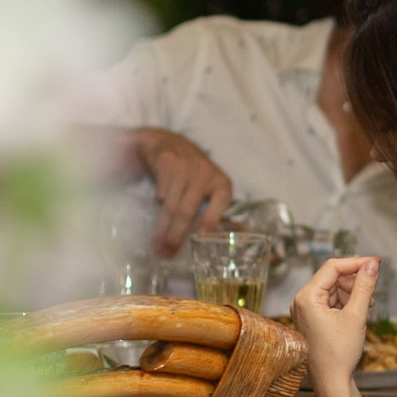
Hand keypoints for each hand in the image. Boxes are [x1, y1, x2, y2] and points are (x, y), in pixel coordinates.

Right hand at [132, 128, 231, 256]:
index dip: (211, 220)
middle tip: (166, 253)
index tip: (201, 237)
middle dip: (175, 234)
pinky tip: (157, 208)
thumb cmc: (193, 174)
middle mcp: (205, 172)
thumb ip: (217, 210)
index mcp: (221, 182)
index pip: (221, 201)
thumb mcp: (210, 187)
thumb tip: (239, 233)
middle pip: (187, 209)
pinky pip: (160, 192)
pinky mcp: (166, 162)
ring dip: (161, 228)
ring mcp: (185, 166)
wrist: (167, 142)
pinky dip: (158, 203)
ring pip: (170, 204)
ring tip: (156, 245)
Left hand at [289, 256, 378, 389]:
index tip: (377, 263)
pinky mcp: (311, 319)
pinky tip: (359, 313)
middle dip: (355, 281)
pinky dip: (346, 304)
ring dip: (352, 293)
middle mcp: (302, 301)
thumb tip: (372, 264)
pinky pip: (330, 302)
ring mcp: (305, 311)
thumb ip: (364, 287)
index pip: (333, 267)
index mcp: (307, 297)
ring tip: (368, 307)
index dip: (356, 262)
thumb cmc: (340, 353)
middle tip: (374, 290)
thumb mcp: (357, 315)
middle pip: (332, 277)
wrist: (331, 383)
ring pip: (333, 290)